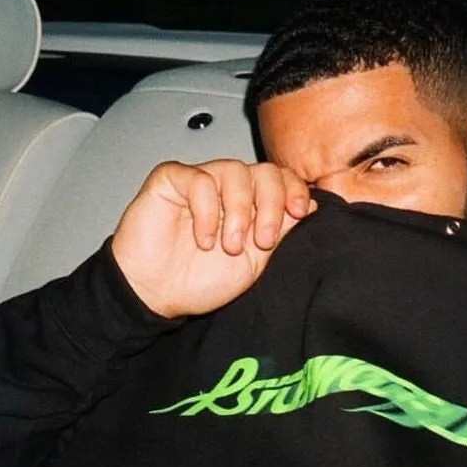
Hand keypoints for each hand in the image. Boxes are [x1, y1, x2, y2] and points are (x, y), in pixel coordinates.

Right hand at [111, 160, 314, 317]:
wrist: (155, 295)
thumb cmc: (198, 282)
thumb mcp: (252, 262)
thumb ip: (278, 231)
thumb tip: (310, 205)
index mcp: (250, 204)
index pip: (280, 179)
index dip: (293, 190)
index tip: (299, 212)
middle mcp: (227, 189)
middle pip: (263, 171)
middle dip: (271, 204)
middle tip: (261, 241)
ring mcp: (200, 181)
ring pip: (235, 171)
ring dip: (239, 211)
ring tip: (228, 245)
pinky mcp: (170, 180)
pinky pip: (199, 179)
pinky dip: (207, 210)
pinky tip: (203, 238)